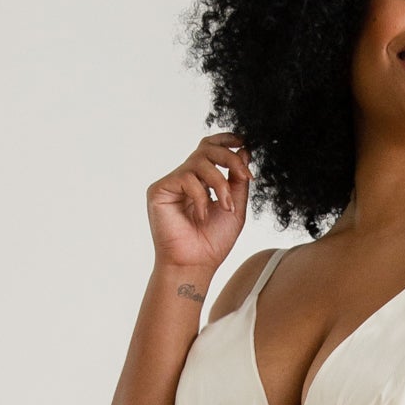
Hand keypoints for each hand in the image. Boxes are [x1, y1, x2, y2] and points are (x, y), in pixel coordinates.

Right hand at [147, 132, 252, 283]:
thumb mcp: (235, 208)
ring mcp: (172, 183)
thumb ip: (238, 180)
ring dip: (220, 183)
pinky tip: (202, 216)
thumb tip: (243, 151)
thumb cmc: (212, 242)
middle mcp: (186, 178)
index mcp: (202, 180)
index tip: (244, 142)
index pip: (211, 148)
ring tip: (226, 207)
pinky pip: (186, 178)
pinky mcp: (159, 190)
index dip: (226, 140)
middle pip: (206, 148)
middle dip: (229, 158)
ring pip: (199, 161)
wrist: (195, 265)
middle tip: (245, 177)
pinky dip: (201, 197)